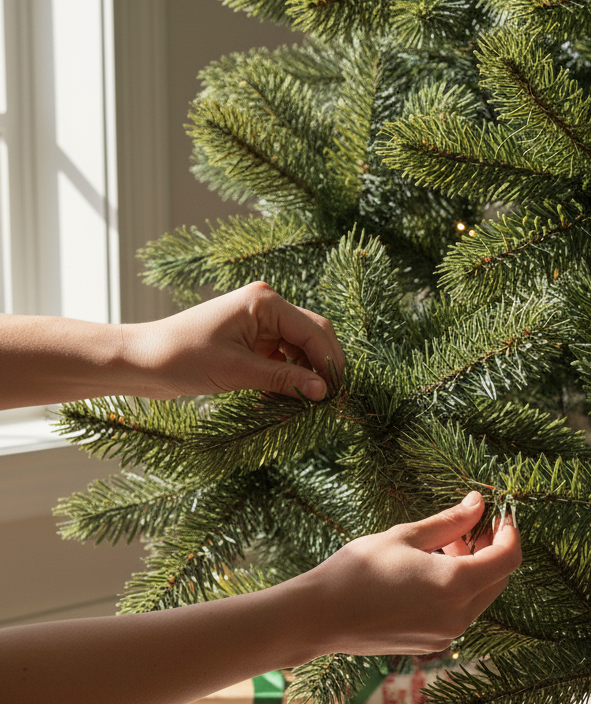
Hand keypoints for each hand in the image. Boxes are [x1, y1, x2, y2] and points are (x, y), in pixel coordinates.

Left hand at [124, 282, 344, 400]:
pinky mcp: (252, 339)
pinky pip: (283, 357)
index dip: (329, 362)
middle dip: (323, 366)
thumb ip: (284, 380)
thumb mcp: (238, 372)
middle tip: (330, 399)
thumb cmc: (182, 358)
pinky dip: (288, 376)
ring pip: (301, 347)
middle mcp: (267, 306)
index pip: (314, 330)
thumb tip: (323, 392)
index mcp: (265, 301)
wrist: (141, 360)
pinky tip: (286, 397)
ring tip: (308, 402)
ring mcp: (260, 322)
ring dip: (306, 373)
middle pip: (313, 334)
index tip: (337, 394)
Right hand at [290, 492, 521, 656]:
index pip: (508, 559)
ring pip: (480, 595)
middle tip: (468, 522)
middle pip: (498, 579)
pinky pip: (460, 610)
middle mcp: (458, 616)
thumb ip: (450, 521)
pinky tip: (431, 567)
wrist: (319, 617)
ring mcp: (446, 634)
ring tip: (444, 542)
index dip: (510, 532)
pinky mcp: (432, 643)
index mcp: (455, 585)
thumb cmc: (358, 570)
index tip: (499, 512)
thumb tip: (479, 503)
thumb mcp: (406, 536)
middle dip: (492, 548)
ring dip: (474, 566)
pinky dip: (458, 586)